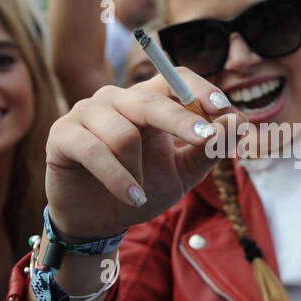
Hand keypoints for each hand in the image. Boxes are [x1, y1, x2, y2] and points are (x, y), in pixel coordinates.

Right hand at [45, 73, 246, 241]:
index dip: (200, 90)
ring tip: (141, 195)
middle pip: (151, 100)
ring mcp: (87, 113)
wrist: (96, 221)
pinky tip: (132, 198)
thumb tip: (237, 123)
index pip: (175, 79)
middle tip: (206, 140)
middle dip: (182, 120)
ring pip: (124, 132)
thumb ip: (208, 151)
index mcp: (147, 102)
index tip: (224, 110)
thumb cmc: (139, 190)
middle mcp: (116, 100)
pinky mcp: (63, 134)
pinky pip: (95, 151)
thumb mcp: (182, 175)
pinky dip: (118, 178)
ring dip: (139, 170)